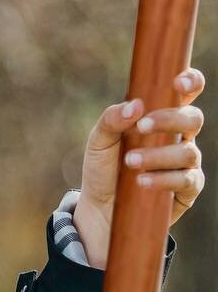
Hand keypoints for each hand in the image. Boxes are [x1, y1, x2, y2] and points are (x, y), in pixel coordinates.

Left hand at [74, 67, 204, 266]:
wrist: (99, 209)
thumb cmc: (104, 168)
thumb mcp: (99, 142)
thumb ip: (112, 119)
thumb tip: (135, 105)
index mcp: (163, 118)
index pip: (187, 93)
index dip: (191, 82)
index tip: (178, 82)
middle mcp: (180, 137)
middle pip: (193, 119)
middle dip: (170, 119)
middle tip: (142, 128)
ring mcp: (186, 164)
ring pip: (188, 151)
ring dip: (159, 155)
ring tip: (130, 162)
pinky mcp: (186, 190)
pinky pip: (187, 181)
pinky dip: (164, 180)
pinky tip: (142, 182)